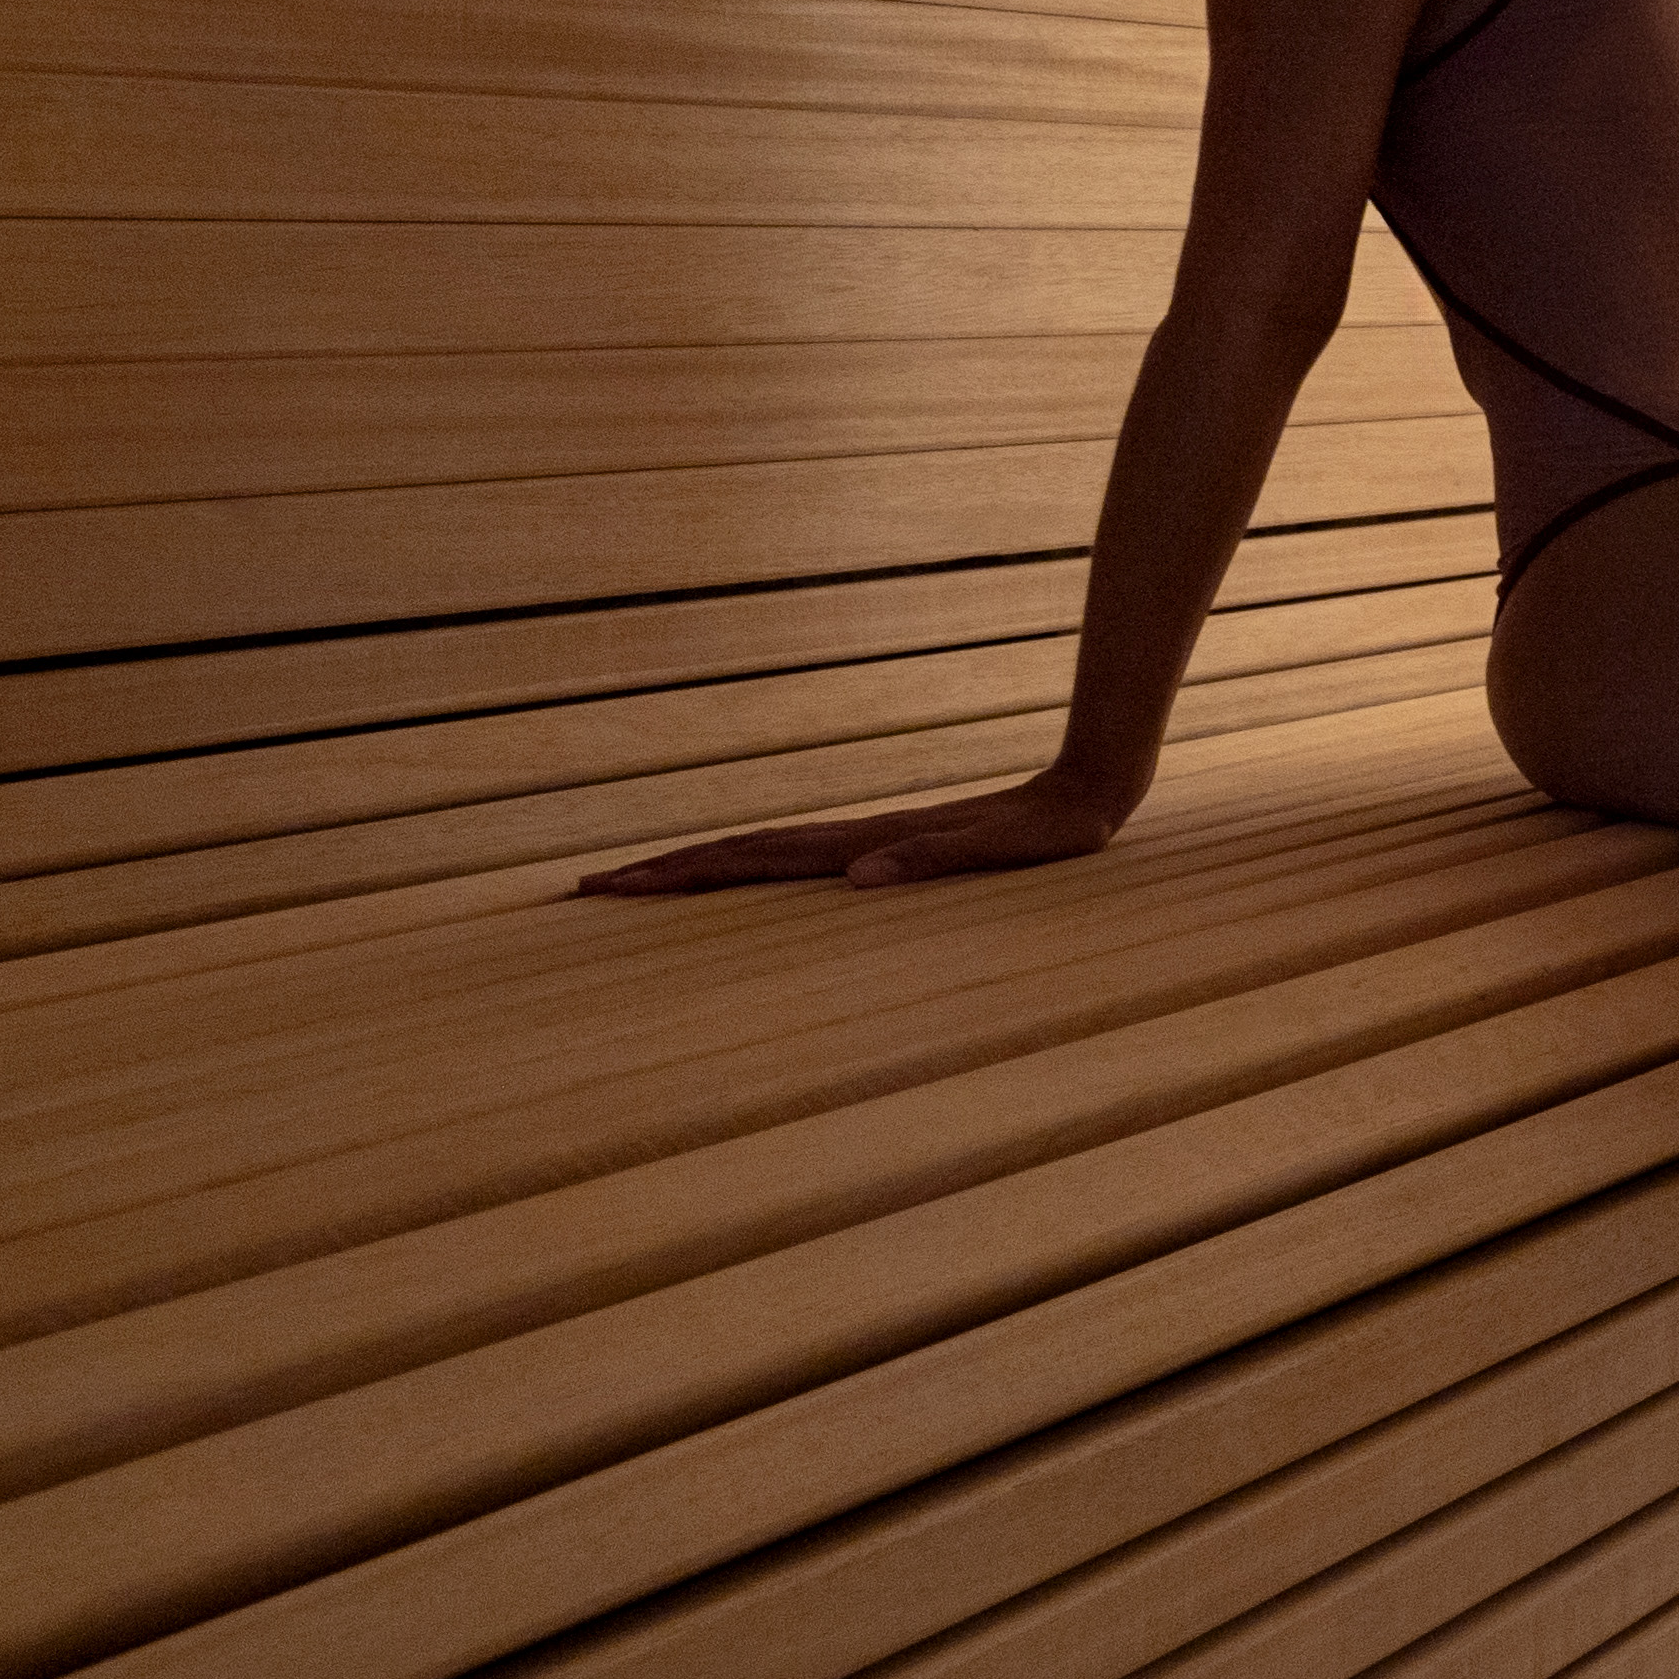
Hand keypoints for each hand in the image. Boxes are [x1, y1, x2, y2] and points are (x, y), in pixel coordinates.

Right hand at [582, 770, 1131, 894]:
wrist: (1088, 789)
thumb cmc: (1050, 831)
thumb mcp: (1000, 852)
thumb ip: (933, 860)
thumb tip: (857, 877)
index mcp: (864, 846)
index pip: (753, 859)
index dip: (685, 872)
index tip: (617, 884)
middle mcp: (854, 840)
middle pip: (740, 853)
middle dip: (665, 870)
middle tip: (590, 888)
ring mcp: (867, 840)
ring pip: (763, 852)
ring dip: (699, 866)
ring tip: (639, 878)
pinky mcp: (888, 846)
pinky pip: (798, 858)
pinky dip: (752, 866)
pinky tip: (739, 875)